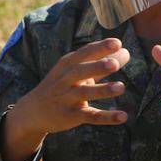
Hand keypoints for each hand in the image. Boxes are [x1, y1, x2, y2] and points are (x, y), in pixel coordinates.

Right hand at [0, 38, 129, 160]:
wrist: (34, 111)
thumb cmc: (62, 85)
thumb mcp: (76, 71)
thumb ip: (101, 62)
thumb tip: (126, 51)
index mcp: (68, 65)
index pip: (84, 53)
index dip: (99, 48)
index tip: (117, 43)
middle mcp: (66, 80)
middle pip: (80, 71)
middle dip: (96, 66)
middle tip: (114, 64)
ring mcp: (67, 98)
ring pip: (85, 93)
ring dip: (102, 90)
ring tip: (121, 87)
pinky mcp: (72, 116)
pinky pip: (90, 116)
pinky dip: (107, 117)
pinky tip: (123, 116)